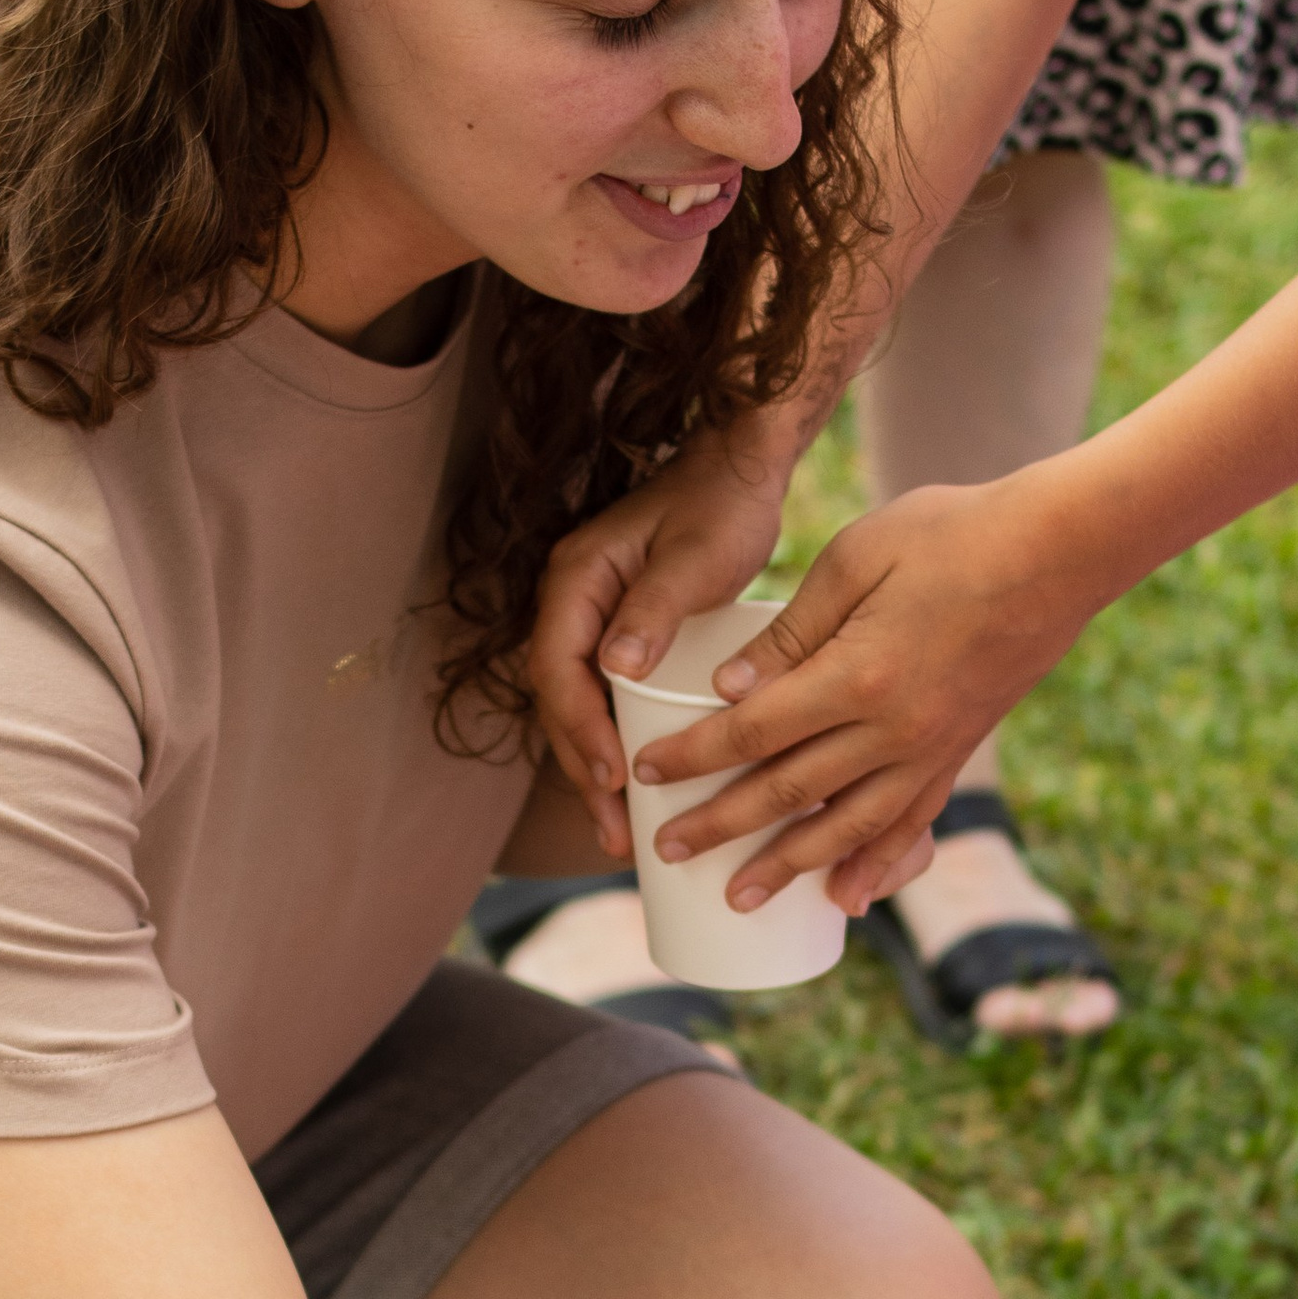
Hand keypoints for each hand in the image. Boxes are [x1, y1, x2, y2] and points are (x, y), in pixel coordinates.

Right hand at [527, 425, 792, 860]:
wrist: (738, 465)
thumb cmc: (721, 503)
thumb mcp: (694, 556)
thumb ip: (652, 608)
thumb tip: (613, 670)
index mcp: (575, 580)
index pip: (558, 671)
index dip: (580, 731)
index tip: (612, 779)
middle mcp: (570, 602)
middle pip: (559, 703)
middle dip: (583, 771)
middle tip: (614, 833)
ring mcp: (590, 620)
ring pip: (577, 709)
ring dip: (594, 770)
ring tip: (620, 833)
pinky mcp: (618, 634)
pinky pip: (602, 700)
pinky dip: (614, 745)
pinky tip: (637, 789)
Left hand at [630, 473, 1089, 909]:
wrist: (1063, 550)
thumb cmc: (954, 533)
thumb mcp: (857, 558)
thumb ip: (790, 629)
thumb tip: (729, 687)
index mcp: (855, 677)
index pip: (752, 732)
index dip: (694, 756)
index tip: (646, 773)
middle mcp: (892, 731)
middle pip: (786, 792)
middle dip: (719, 826)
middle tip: (666, 853)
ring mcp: (929, 751)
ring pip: (844, 827)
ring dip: (786, 866)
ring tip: (737, 897)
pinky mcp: (958, 753)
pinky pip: (909, 824)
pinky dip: (876, 865)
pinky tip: (849, 898)